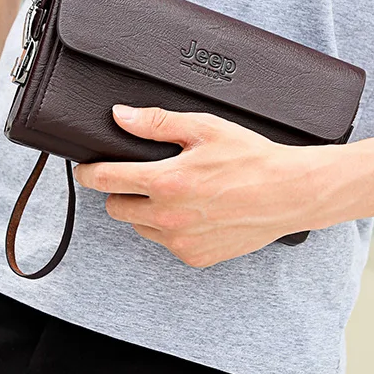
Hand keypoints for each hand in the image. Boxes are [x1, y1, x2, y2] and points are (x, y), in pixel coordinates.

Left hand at [73, 105, 341, 267]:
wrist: (289, 193)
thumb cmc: (251, 158)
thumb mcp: (203, 129)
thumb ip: (156, 123)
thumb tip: (121, 116)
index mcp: (166, 182)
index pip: (106, 180)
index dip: (88, 173)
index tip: (85, 170)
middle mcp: (169, 218)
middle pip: (116, 208)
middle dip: (120, 191)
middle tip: (139, 178)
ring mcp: (182, 242)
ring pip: (140, 227)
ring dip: (145, 211)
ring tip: (173, 193)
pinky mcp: (196, 257)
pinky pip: (166, 243)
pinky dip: (170, 229)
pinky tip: (193, 212)